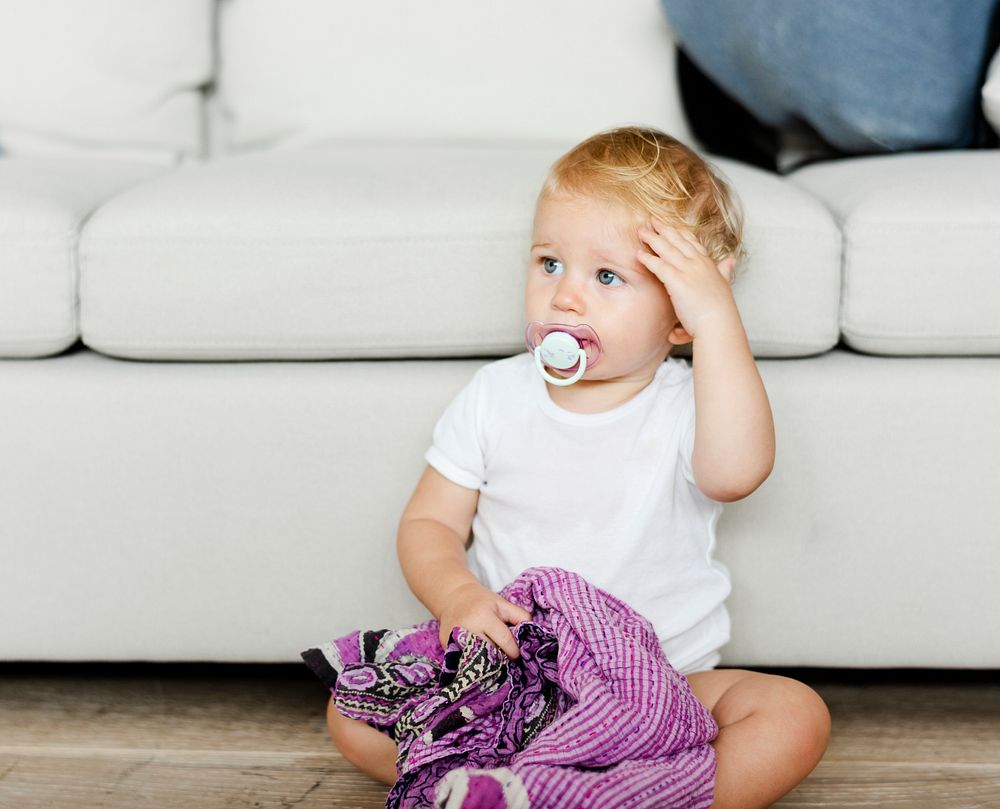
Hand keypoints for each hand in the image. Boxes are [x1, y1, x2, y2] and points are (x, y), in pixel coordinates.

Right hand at [437, 581, 531, 658]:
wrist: (453, 597)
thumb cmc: (482, 602)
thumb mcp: (502, 603)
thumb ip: (519, 615)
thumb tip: (532, 631)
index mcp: (483, 616)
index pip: (503, 639)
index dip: (513, 650)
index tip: (517, 655)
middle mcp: (467, 628)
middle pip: (489, 652)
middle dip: (500, 658)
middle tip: (505, 660)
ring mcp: (454, 638)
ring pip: (476, 659)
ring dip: (487, 663)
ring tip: (493, 661)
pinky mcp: (446, 645)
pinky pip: (463, 660)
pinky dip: (472, 662)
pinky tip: (478, 660)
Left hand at [636, 218, 738, 339]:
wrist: (719, 323)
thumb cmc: (720, 310)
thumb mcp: (725, 284)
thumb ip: (725, 271)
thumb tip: (730, 261)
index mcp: (708, 264)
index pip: (692, 243)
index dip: (680, 234)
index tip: (672, 226)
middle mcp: (698, 263)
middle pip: (678, 241)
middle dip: (664, 229)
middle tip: (652, 220)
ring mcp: (688, 271)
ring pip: (667, 249)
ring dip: (652, 239)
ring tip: (641, 231)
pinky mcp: (677, 281)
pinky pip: (659, 266)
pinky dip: (648, 259)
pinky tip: (638, 254)